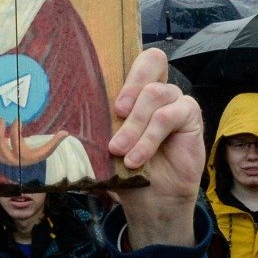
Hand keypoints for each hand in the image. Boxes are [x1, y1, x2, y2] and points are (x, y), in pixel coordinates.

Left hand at [0, 118, 67, 167]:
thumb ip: (54, 142)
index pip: (16, 143)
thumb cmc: (34, 156)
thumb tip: (66, 133)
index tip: (16, 118)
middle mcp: (8, 160)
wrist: (21, 170)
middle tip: (1, 115)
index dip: (15, 130)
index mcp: (21, 157)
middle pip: (0, 145)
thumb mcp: (45, 151)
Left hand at [110, 49, 203, 247]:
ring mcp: (176, 101)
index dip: (125, 67)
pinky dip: (149, 138)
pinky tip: (136, 159)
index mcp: (136, 90)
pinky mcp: (190, 116)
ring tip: (120, 151)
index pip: (135, 58)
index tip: (109, 97)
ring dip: (134, 125)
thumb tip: (68, 118)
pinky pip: (169, 116)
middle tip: (116, 112)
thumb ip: (98, 124)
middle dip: (131, 84)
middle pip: (152, 60)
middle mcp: (158, 90)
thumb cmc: (127, 169)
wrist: (152, 200)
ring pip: (155, 94)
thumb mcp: (106, 143)